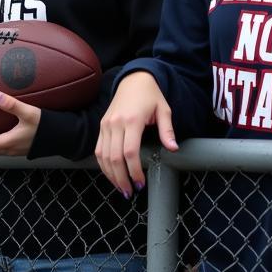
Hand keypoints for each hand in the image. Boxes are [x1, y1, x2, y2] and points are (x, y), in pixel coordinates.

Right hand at [96, 71, 176, 196]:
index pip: (130, 152)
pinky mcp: (102, 125)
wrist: (134, 79)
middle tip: (130, 192)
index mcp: (132, 119)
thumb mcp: (164, 110)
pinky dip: (103, 165)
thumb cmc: (151, 95)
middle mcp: (116, 123)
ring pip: (103, 156)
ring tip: (121, 187)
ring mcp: (106, 124)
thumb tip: (173, 148)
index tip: (141, 183)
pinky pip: (98, 149)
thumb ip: (167, 131)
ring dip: (110, 175)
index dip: (134, 171)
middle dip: (121, 178)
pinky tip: (112, 174)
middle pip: (114, 158)